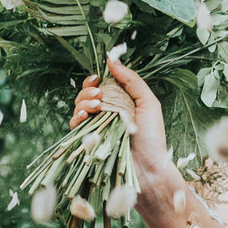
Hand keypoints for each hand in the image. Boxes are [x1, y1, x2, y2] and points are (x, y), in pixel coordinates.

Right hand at [73, 56, 177, 190]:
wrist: (149, 169)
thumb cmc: (153, 138)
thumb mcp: (148, 103)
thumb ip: (132, 80)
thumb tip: (112, 59)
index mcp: (120, 103)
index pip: (100, 86)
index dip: (94, 81)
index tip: (97, 79)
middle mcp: (106, 114)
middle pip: (86, 95)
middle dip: (88, 91)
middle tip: (99, 95)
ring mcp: (95, 128)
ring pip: (78, 107)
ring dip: (83, 102)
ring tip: (96, 106)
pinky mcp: (87, 142)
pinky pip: (74, 126)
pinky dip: (76, 117)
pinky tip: (84, 116)